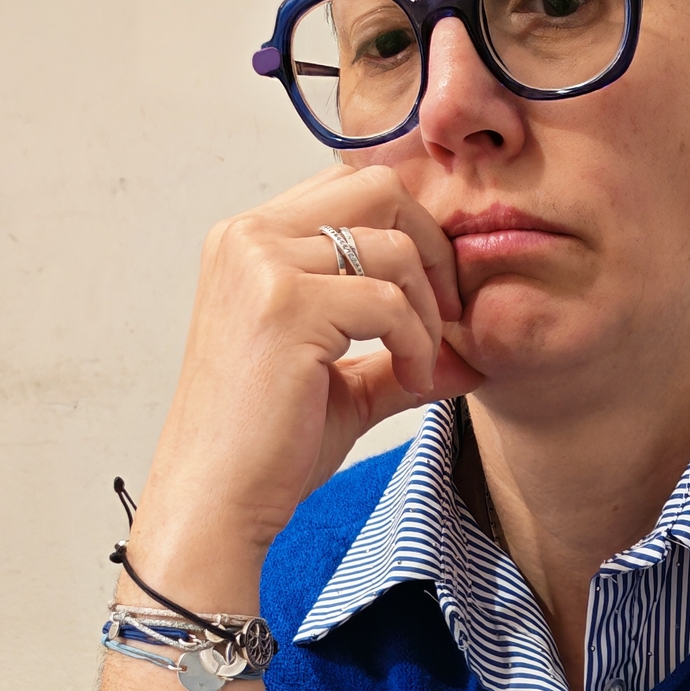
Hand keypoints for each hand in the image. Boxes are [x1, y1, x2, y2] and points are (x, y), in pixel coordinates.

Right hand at [125, 162, 478, 595]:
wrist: (217, 502)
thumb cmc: (266, 450)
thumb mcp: (344, 387)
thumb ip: (400, 357)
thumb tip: (473, 357)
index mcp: (249, 243)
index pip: (351, 190)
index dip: (409, 232)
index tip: (435, 297)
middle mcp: (248, 239)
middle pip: (377, 188)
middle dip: (431, 247)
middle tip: (449, 315)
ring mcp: (262, 265)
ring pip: (392, 243)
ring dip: (427, 307)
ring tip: (421, 363)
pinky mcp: (285, 304)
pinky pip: (389, 299)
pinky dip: (417, 340)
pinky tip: (410, 379)